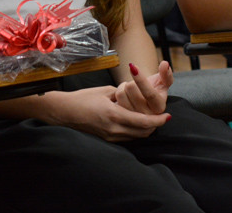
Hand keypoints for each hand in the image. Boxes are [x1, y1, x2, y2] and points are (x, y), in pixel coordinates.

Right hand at [47, 85, 170, 141]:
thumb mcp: (105, 92)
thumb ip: (122, 95)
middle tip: (161, 117)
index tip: (168, 116)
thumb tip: (135, 95)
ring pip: (136, 137)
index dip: (158, 121)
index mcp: (114, 115)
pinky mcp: (107, 139)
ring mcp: (110, 137)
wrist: (64, 112)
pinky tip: (135, 122)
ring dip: (145, 129)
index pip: (143, 122)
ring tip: (150, 119)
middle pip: (143, 133)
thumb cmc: (82, 98)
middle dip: (155, 126)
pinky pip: (127, 137)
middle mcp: (114, 129)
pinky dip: (134, 131)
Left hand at [112, 61, 172, 115]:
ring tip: (130, 90)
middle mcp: (147, 116)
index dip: (141, 79)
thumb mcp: (163, 82)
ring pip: (121, 93)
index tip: (133, 66)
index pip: (150, 94)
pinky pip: (115, 98)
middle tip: (135, 84)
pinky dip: (117, 92)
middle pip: (131, 88)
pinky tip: (124, 96)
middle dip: (131, 82)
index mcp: (159, 107)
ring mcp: (134, 119)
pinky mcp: (122, 118)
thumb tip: (165, 64)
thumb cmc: (154, 89)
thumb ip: (166, 74)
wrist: (143, 101)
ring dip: (123, 87)